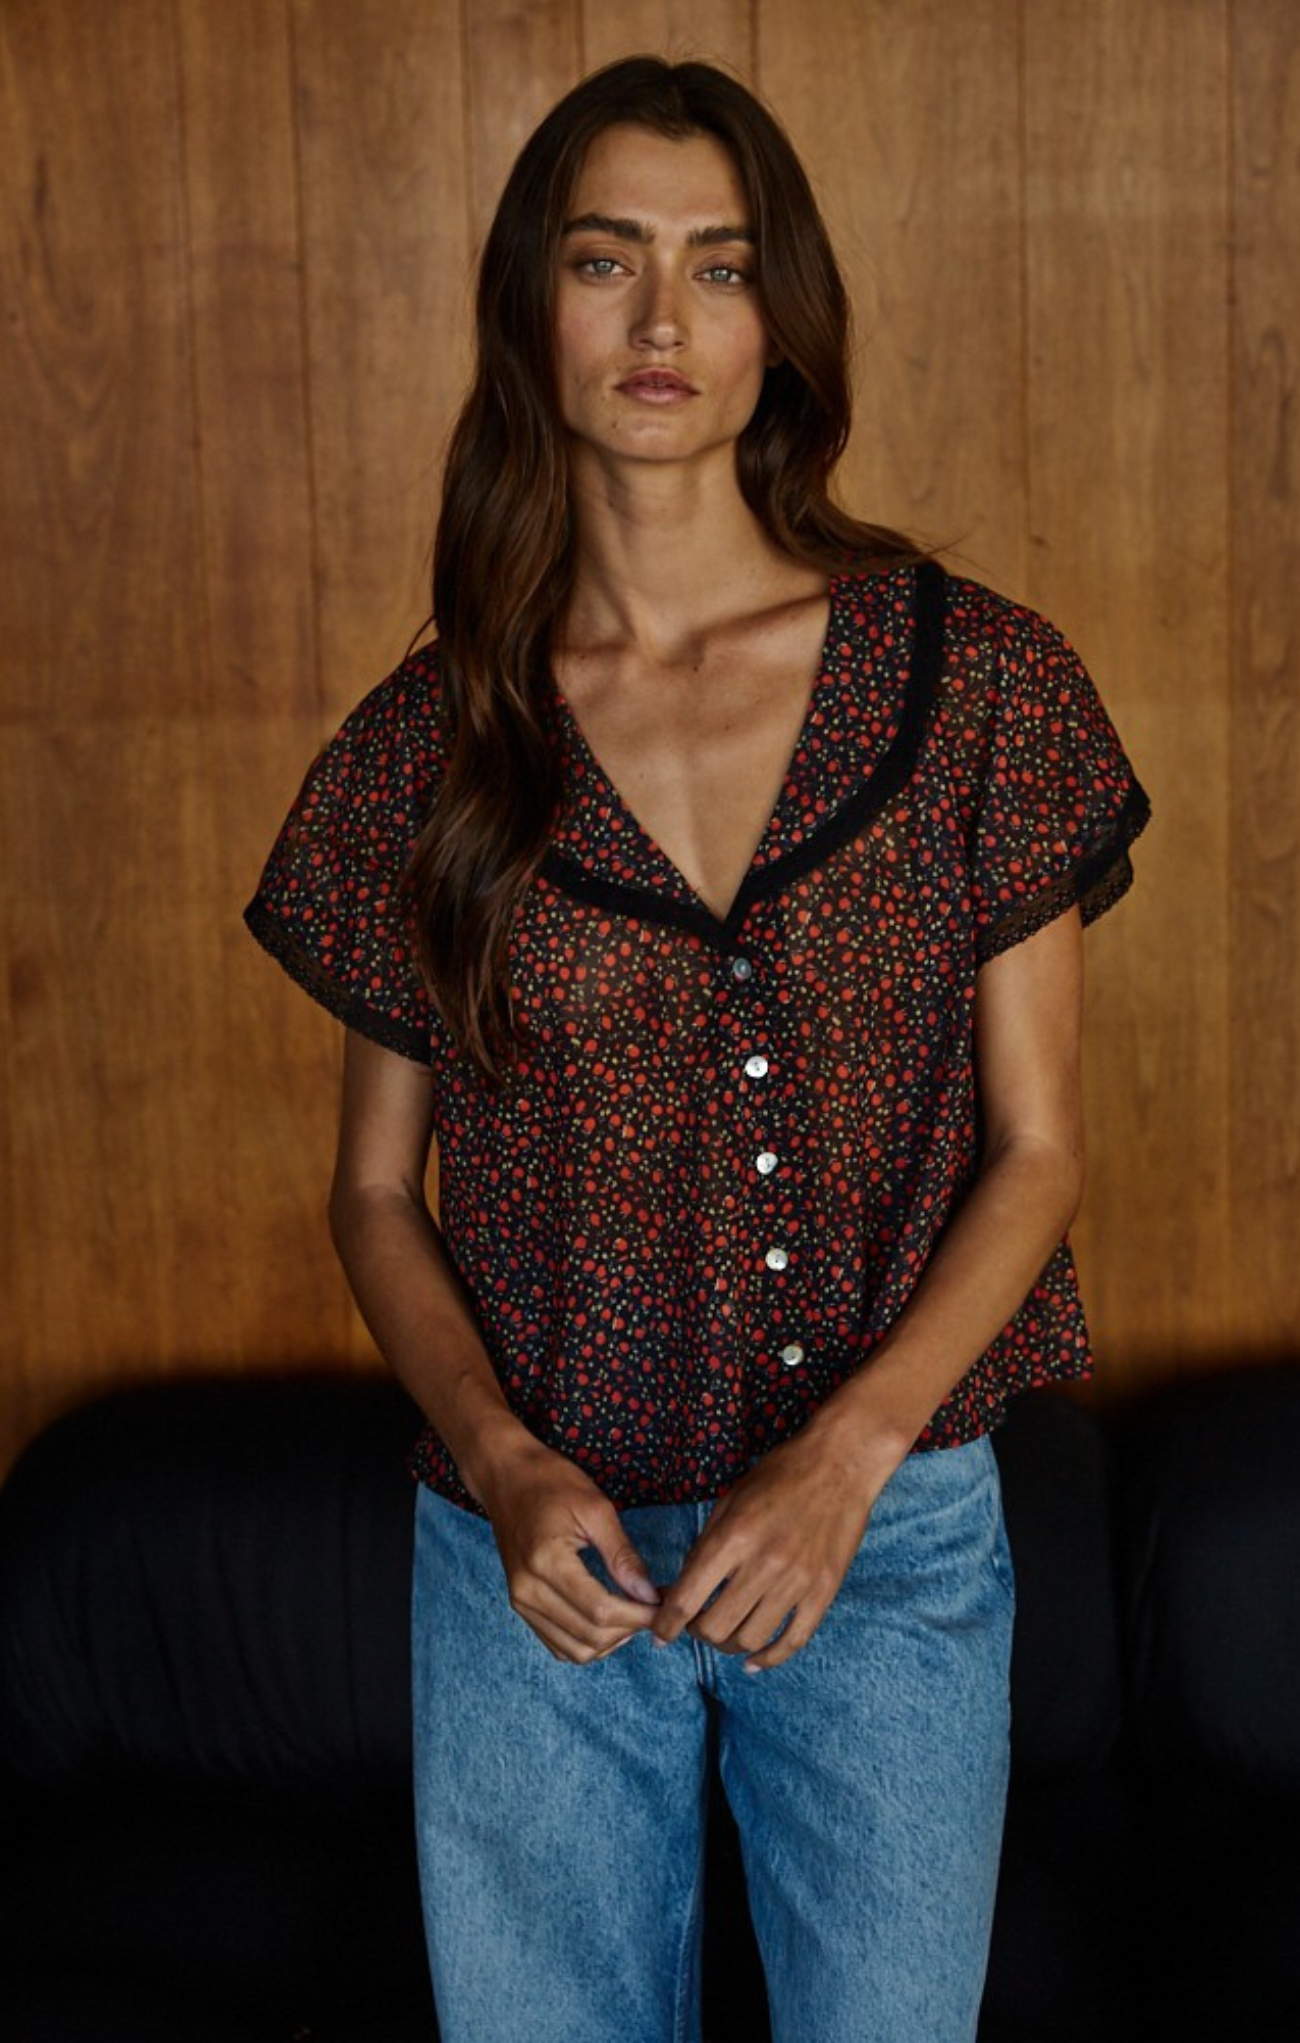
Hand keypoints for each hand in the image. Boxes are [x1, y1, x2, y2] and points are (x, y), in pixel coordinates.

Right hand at [476, 1434, 659, 1663]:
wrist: (506, 1477)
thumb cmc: (551, 1482)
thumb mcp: (596, 1508)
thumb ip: (622, 1555)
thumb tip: (649, 1595)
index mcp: (546, 1562)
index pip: (600, 1610)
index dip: (638, 1615)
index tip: (663, 1604)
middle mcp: (528, 1590)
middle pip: (589, 1635)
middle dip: (630, 1629)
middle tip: (654, 1607)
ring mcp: (521, 1601)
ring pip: (575, 1651)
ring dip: (610, 1642)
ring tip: (633, 1614)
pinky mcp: (521, 1606)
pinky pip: (558, 1645)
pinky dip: (588, 1643)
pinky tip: (608, 1621)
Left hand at [652, 1420, 898, 1671]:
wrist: (840, 1464)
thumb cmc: (779, 1475)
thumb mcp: (730, 1501)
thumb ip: (704, 1547)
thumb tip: (678, 1591)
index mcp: (734, 1537)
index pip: (687, 1600)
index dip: (665, 1625)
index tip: (658, 1635)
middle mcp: (764, 1564)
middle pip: (715, 1628)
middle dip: (695, 1632)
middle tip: (695, 1623)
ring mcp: (797, 1582)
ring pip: (750, 1640)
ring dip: (728, 1644)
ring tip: (724, 1633)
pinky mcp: (823, 1592)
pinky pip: (792, 1642)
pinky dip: (769, 1658)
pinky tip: (753, 1660)